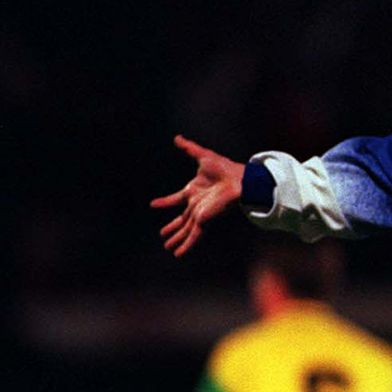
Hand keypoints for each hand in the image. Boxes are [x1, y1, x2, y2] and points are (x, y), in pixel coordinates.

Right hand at [150, 135, 244, 256]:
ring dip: (177, 239)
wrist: (239, 179)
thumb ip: (189, 148)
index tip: (153, 204)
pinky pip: (194, 236)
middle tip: (163, 236)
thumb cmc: (224, 167)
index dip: (165, 202)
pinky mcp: (205, 220)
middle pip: (182, 219)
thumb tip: (177, 137)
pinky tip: (178, 254)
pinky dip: (186, 245)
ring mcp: (201, 213)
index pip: (176, 199)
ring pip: (186, 230)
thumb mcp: (202, 156)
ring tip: (168, 247)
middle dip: (173, 228)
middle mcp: (197, 204)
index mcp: (194, 190)